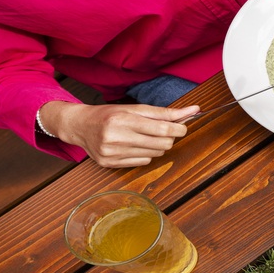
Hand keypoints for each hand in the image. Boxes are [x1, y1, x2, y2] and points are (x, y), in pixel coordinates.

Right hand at [40, 101, 199, 167]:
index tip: (183, 126)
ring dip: (157, 146)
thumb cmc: (109, 114)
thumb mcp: (134, 108)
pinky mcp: (110, 164)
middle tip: (163, 131)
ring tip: (146, 137)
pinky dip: (146, 154)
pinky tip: (135, 146)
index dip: (179, 129)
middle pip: (162, 144)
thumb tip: (194, 110)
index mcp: (123, 120)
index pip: (163, 130)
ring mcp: (113, 153)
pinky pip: (143, 162)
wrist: (79, 126)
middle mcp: (117, 138)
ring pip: (155, 154)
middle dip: (169, 138)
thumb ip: (164, 112)